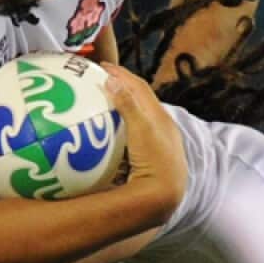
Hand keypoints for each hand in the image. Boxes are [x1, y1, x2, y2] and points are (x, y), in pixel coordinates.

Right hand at [101, 63, 186, 220]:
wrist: (165, 195)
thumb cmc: (155, 161)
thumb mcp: (142, 131)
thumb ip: (128, 107)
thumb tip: (111, 80)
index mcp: (161, 118)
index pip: (140, 88)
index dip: (121, 74)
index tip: (101, 67)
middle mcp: (161, 130)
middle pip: (139, 102)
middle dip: (120, 88)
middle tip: (98, 82)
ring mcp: (155, 146)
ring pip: (136, 120)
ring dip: (120, 109)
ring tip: (99, 105)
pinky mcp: (148, 161)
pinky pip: (130, 138)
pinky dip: (118, 131)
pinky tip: (104, 137)